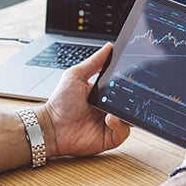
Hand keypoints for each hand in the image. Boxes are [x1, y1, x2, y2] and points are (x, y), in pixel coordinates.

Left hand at [39, 43, 130, 157]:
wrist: (50, 126)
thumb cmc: (59, 102)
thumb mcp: (76, 75)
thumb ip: (94, 62)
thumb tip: (109, 47)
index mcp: (104, 94)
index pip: (124, 88)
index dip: (130, 83)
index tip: (135, 76)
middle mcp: (109, 109)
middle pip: (130, 103)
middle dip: (133, 98)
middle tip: (132, 92)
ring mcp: (110, 124)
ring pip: (130, 118)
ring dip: (127, 112)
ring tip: (116, 108)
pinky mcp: (109, 138)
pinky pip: (123, 132)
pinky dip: (120, 125)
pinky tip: (110, 119)